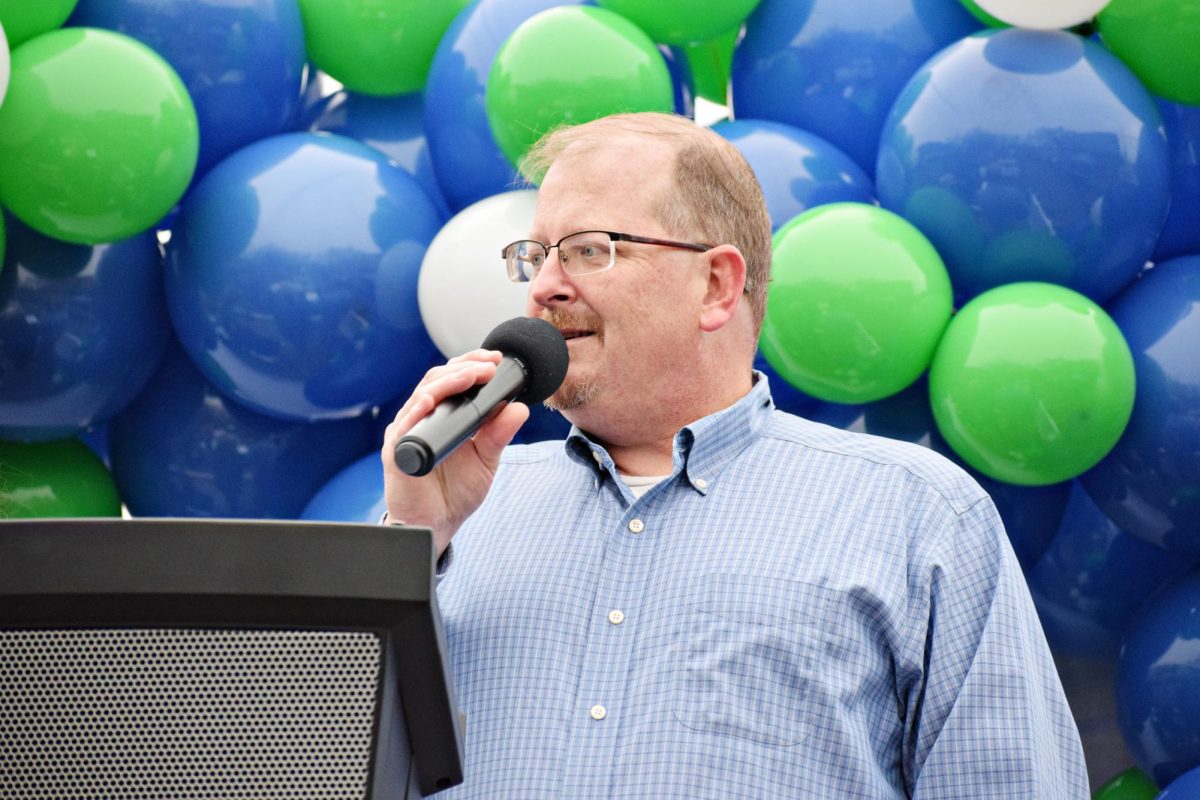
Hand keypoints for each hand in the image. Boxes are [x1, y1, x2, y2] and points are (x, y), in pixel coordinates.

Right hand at [380, 349, 529, 556]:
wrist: (437, 524)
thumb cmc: (456, 491)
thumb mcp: (486, 459)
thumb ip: (500, 434)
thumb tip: (520, 409)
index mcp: (444, 415)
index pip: (454, 379)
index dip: (471, 364)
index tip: (495, 359)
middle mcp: (423, 418)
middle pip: (437, 379)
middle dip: (464, 368)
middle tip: (488, 365)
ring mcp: (408, 432)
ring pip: (422, 395)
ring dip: (447, 382)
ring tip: (470, 375)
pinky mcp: (396, 451)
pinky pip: (404, 425)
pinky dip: (417, 411)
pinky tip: (430, 402)